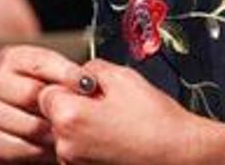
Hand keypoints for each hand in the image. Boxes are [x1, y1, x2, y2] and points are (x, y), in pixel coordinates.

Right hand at [0, 45, 85, 161]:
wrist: (27, 115)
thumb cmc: (46, 90)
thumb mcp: (55, 73)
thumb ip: (67, 73)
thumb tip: (89, 83)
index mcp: (10, 58)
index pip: (40, 63)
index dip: (67, 73)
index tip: (88, 84)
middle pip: (30, 94)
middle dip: (59, 106)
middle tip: (80, 113)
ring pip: (27, 124)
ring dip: (52, 131)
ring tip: (69, 132)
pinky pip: (18, 148)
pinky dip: (39, 150)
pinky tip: (52, 145)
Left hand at [37, 59, 202, 164]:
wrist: (179, 155)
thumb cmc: (155, 121)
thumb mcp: (123, 77)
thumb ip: (91, 68)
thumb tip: (79, 73)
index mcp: (69, 117)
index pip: (46, 93)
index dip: (68, 87)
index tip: (86, 89)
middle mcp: (66, 146)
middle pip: (56, 117)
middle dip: (76, 107)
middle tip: (107, 105)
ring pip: (68, 136)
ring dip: (84, 128)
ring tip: (117, 124)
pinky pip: (81, 153)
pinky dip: (94, 146)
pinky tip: (118, 140)